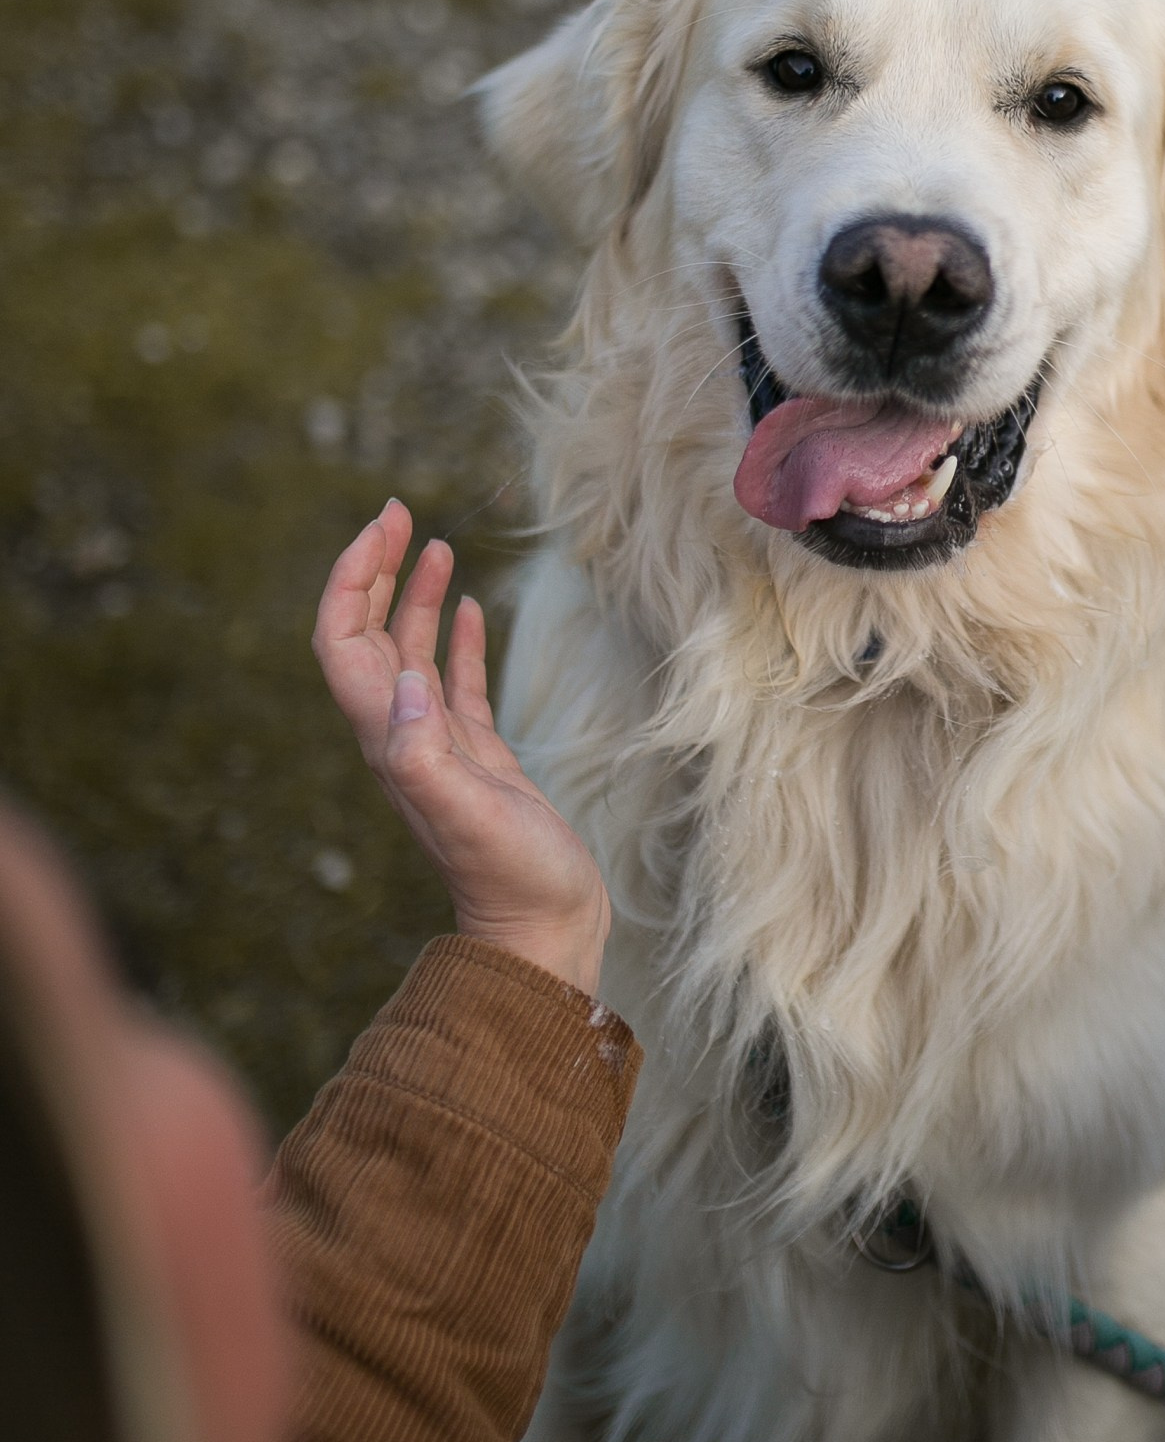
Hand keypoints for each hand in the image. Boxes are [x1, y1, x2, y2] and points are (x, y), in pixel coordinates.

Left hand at [312, 501, 610, 996]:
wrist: (544, 930)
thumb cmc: (512, 878)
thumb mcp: (468, 815)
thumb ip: (426, 753)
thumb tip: (405, 681)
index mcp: (390, 739)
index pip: (343, 640)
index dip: (350, 578)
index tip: (384, 526)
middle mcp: (403, 735)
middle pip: (367, 634)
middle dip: (373, 569)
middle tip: (398, 511)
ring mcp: (440, 745)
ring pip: (409, 651)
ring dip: (412, 594)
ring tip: (433, 542)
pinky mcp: (479, 756)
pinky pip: (455, 681)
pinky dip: (453, 637)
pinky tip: (467, 606)